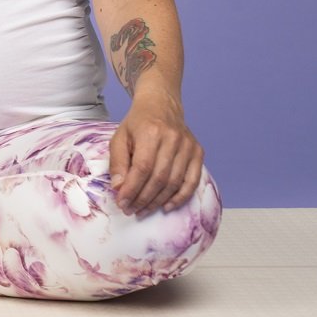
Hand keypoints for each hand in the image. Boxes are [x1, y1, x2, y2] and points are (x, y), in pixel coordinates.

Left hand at [108, 92, 203, 216]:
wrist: (161, 105)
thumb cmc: (137, 123)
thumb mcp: (120, 137)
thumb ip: (118, 163)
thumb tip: (119, 188)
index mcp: (150, 132)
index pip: (142, 168)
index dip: (132, 189)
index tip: (122, 202)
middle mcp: (173, 139)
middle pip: (159, 178)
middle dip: (143, 199)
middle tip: (131, 210)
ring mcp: (188, 146)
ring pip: (174, 182)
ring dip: (158, 201)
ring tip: (143, 210)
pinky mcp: (198, 152)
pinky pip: (192, 181)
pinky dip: (180, 197)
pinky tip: (166, 206)